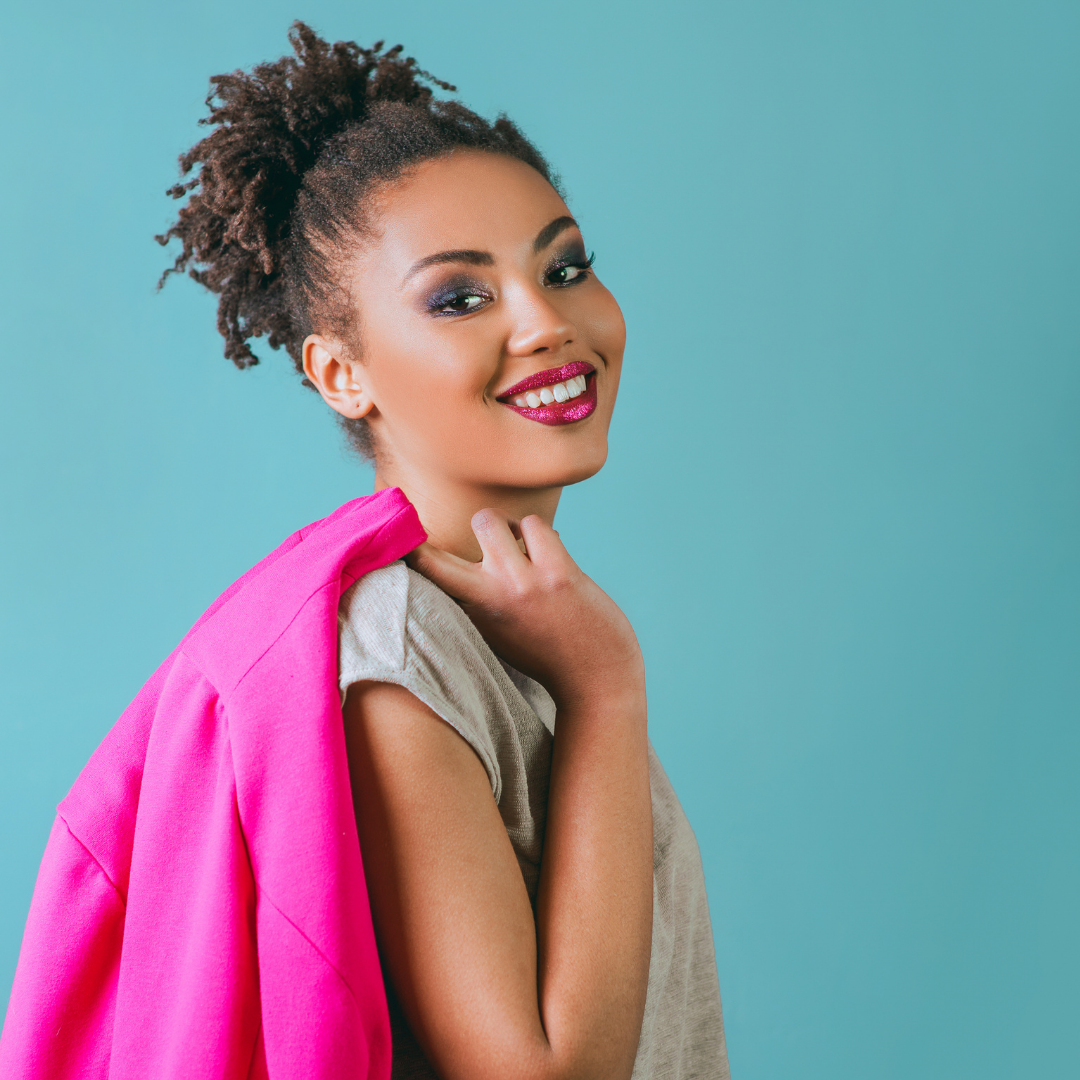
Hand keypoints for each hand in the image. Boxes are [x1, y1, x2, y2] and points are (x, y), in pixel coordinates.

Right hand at [407, 510, 643, 710]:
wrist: (597, 680)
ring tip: (520, 547)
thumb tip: (449, 554)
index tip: (395, 541)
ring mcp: (521, 584)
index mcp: (467, 618)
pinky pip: (535, 524)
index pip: (418, 583)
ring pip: (488, 520)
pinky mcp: (557, 573)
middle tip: (475, 540)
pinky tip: (548, 554)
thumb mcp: (495, 633)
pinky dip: (540, 533)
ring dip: (505, 527)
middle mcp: (485, 600)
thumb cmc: (545, 652)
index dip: (400, 557)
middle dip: (434, 543)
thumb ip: (473, 599)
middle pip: (431, 554)